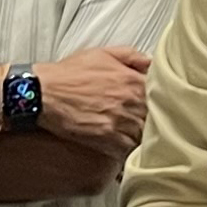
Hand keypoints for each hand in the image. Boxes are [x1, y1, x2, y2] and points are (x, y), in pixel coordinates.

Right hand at [35, 46, 153, 152]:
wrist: (44, 93)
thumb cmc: (69, 74)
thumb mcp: (102, 54)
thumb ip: (131, 56)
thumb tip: (151, 62)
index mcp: (134, 80)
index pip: (163, 95)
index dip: (161, 103)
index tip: (158, 108)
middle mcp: (131, 101)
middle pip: (157, 118)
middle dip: (154, 122)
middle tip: (151, 127)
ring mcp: (121, 121)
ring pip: (145, 136)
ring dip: (144, 138)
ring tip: (140, 140)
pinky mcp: (108, 139)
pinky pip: (129, 150)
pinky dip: (130, 152)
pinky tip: (126, 150)